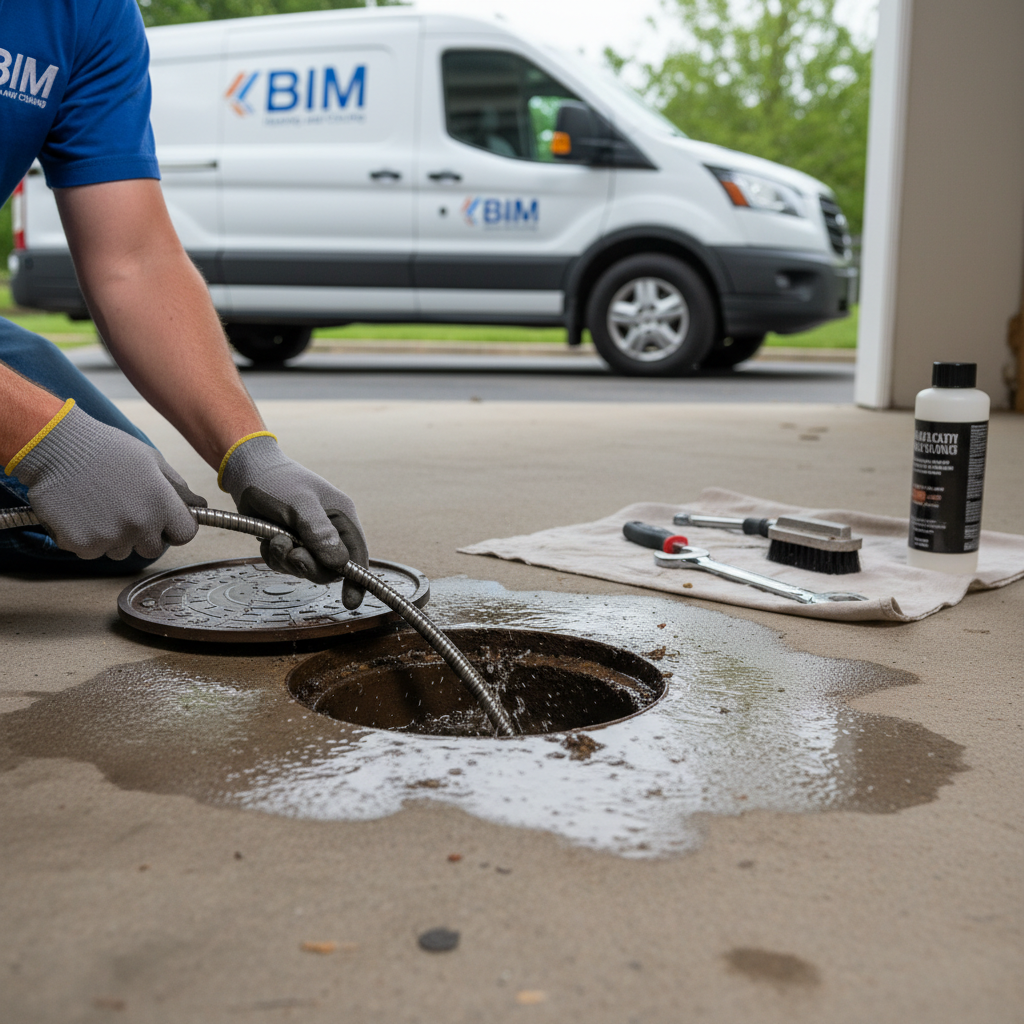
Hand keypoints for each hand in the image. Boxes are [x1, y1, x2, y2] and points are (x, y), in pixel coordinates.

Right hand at [10, 401, 204, 559]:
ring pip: (121, 551)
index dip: (176, 527)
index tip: (165, 520)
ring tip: (100, 505)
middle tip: (126, 508)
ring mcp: (109, 538)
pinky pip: (92, 551)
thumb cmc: (106, 449)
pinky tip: (81, 512)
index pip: (185, 534)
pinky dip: (88, 537)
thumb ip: (177, 488)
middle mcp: (139, 525)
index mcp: (161, 504)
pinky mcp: (81, 544)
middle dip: (144, 534)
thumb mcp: (151, 461)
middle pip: (152, 548)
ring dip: (114, 536)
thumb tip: (198, 506)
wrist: (56, 447)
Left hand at [220, 433, 368, 605]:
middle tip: (293, 554)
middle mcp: (329, 531)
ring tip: (275, 538)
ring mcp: (308, 538)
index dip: (358, 580)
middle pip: (330, 568)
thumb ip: (320, 533)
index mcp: (341, 518)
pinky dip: (274, 557)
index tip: (351, 601)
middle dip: (309, 565)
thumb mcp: (300, 505)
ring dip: (287, 560)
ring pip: (305, 568)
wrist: (248, 471)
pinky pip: (285, 564)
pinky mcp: (288, 542)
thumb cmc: (279, 481)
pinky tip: (267, 539)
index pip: (357, 555)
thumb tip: (340, 563)